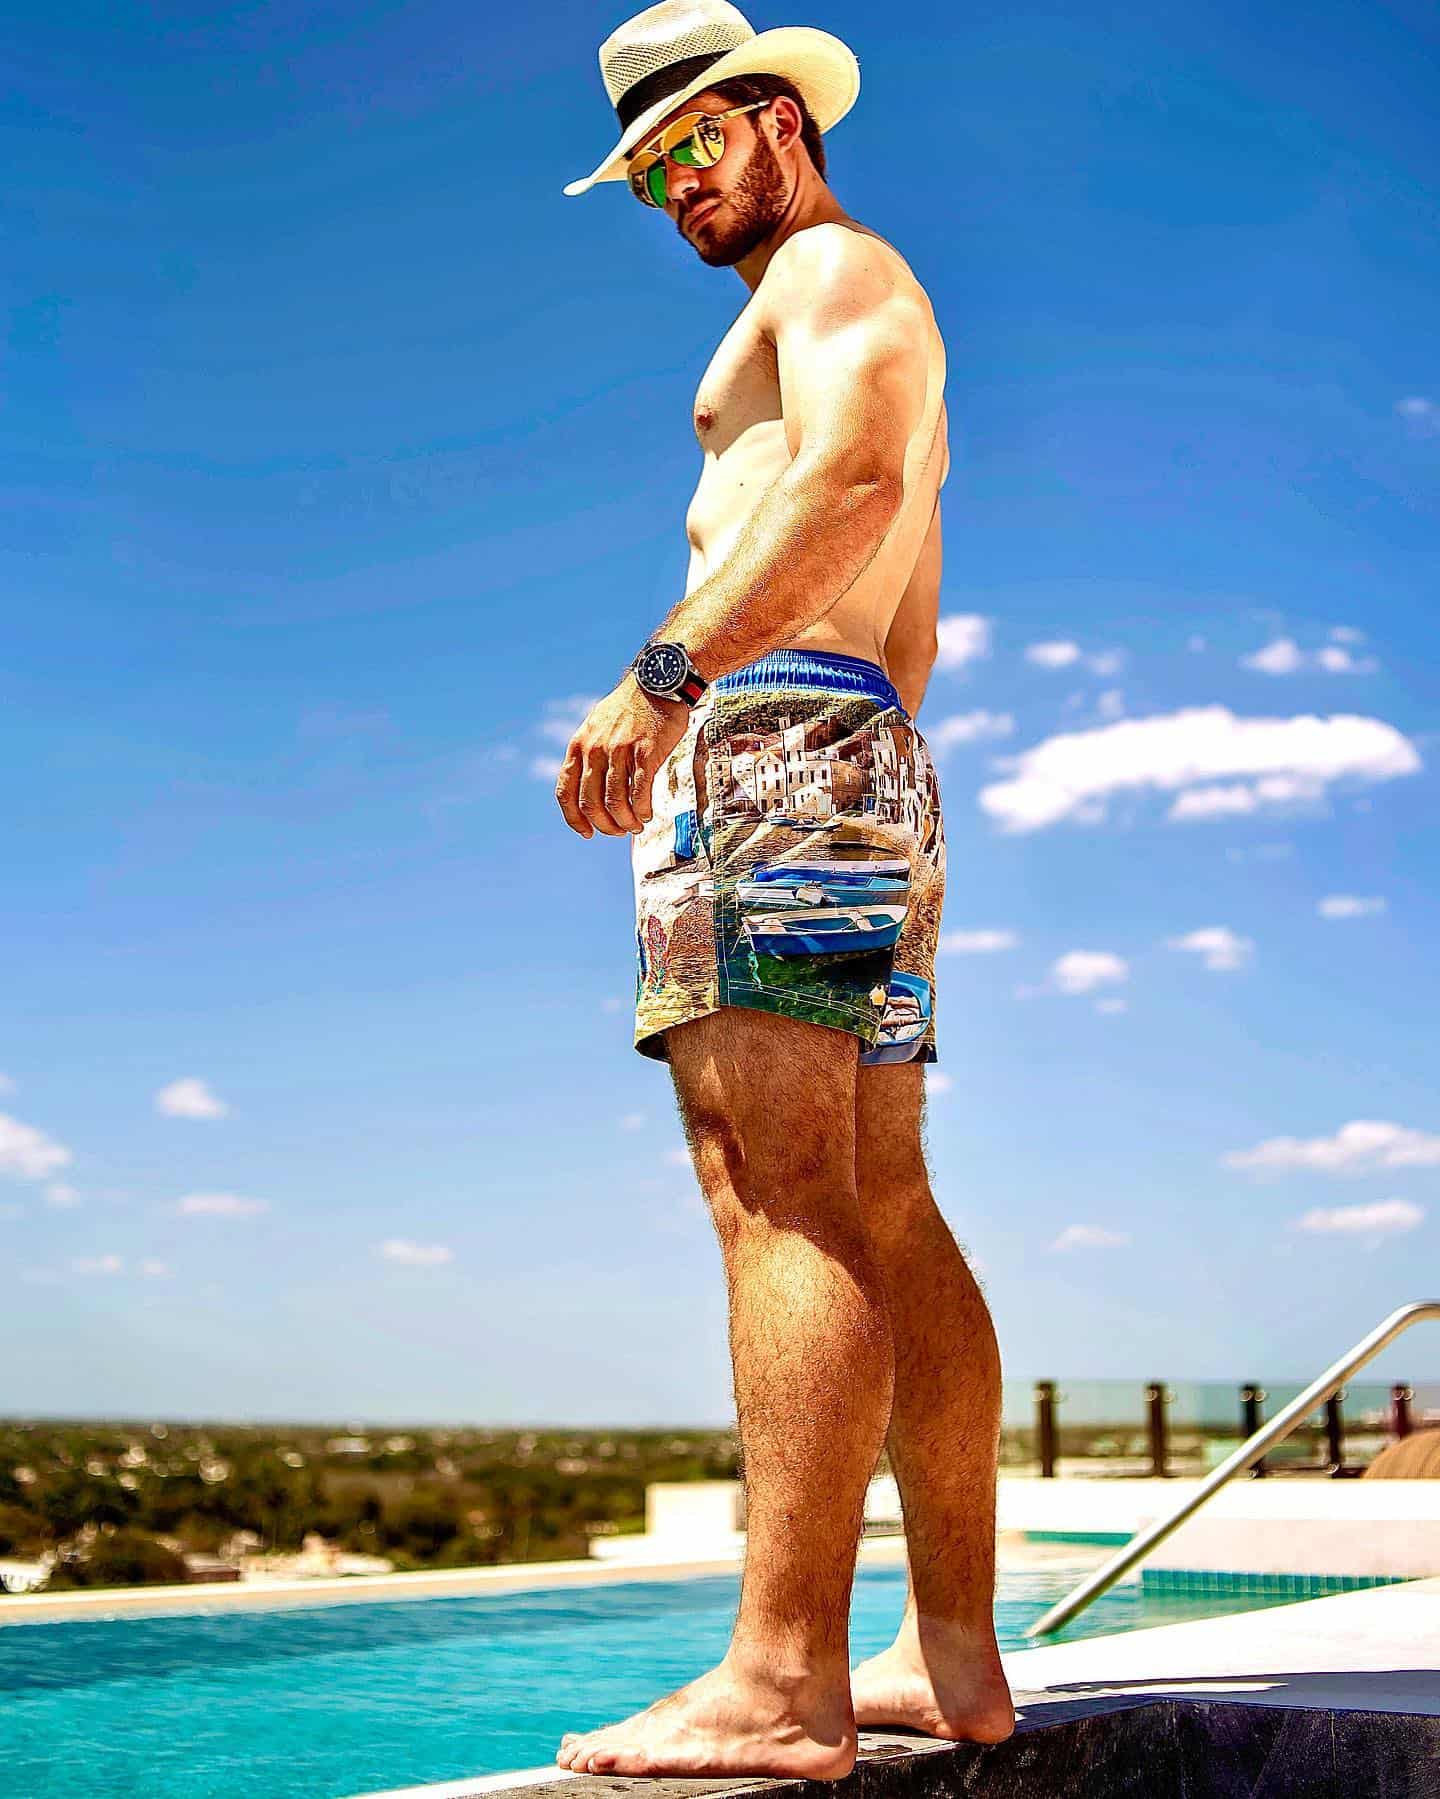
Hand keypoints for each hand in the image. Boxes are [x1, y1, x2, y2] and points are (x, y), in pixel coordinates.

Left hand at [555, 673, 689, 838]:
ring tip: (635, 826)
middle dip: (604, 825)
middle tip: (617, 831)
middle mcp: (595, 749)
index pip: (565, 791)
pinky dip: (642, 810)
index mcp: (579, 745)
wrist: (657, 682)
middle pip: (590, 803)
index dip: (573, 818)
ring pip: (615, 802)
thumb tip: (592, 789)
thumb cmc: (630, 708)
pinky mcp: (645, 752)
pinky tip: (647, 814)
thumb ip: (591, 754)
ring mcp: (619, 750)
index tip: (586, 832)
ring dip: (625, 822)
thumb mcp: (597, 726)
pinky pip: (639, 792)